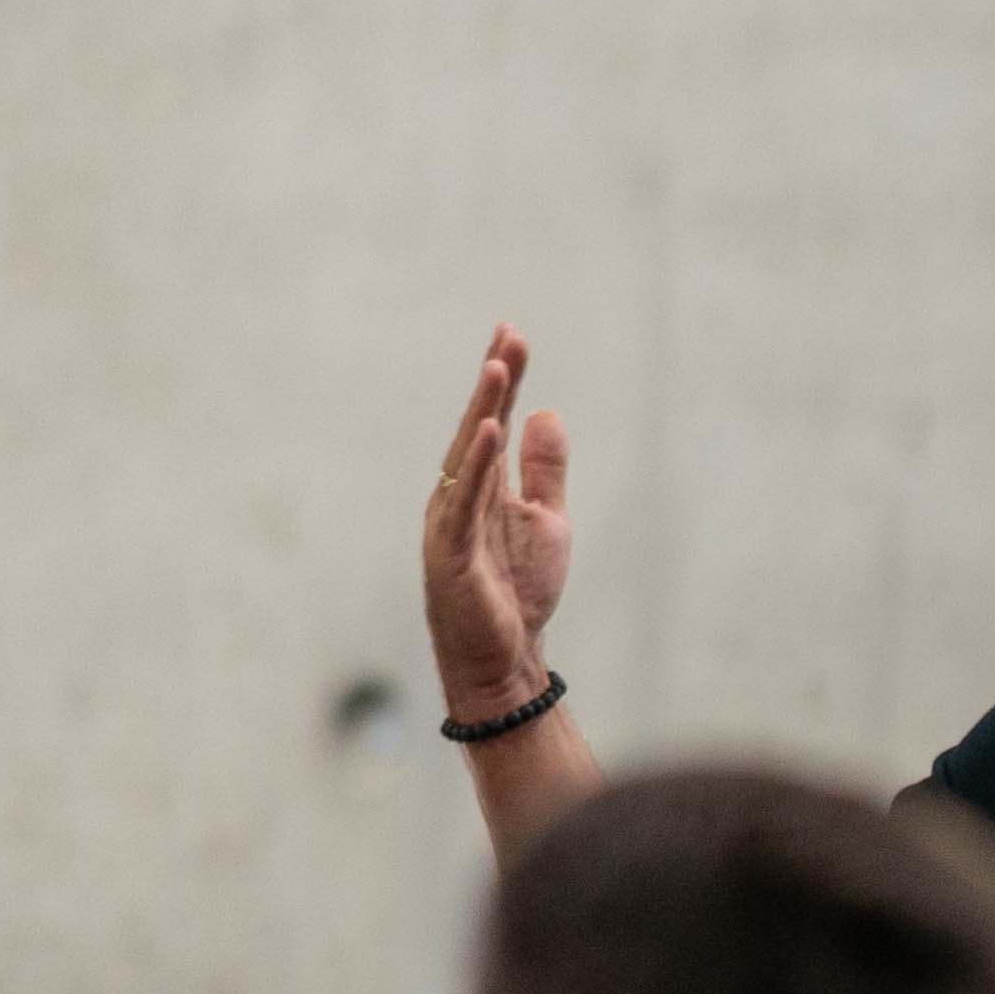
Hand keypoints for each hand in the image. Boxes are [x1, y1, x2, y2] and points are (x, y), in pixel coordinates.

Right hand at [420, 325, 573, 720]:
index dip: (504, 382)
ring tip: (498, 367)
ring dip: (482, 409)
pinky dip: (474, 463)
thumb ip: (543, 470)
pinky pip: (462, 500)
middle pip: (475, 428)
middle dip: (493, 382)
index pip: (493, 423)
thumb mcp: (545, 520)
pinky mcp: (449, 552)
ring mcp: (451, 523)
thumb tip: (544, 413)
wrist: (504, 658)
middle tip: (508, 336)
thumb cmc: (519, 591)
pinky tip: (486, 428)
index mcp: (482, 488)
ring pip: (465, 456)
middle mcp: (459, 497)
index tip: (514, 336)